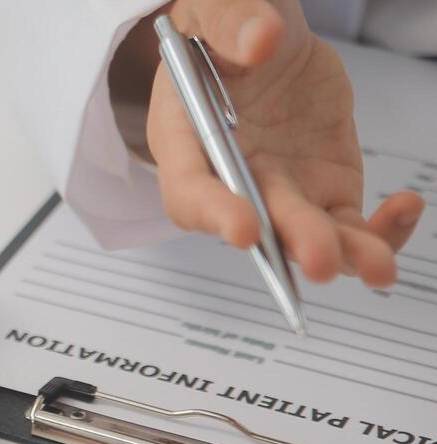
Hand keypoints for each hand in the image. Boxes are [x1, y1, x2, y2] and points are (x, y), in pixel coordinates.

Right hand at [137, 0, 423, 285]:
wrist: (260, 36)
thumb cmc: (226, 24)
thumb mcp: (219, 6)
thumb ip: (232, 19)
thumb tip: (259, 41)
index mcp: (187, 139)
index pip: (190, 188)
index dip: (213, 212)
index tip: (245, 228)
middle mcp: (232, 176)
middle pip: (258, 221)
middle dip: (291, 242)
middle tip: (322, 259)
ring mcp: (280, 188)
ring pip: (308, 235)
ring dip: (344, 255)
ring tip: (380, 268)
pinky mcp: (324, 190)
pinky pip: (351, 224)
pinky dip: (380, 230)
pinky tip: (406, 207)